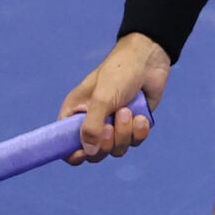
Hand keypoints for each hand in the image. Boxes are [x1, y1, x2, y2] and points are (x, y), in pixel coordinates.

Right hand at [58, 33, 171, 163]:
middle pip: (94, 154)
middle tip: (111, 126)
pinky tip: (141, 116)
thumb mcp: (102, 98)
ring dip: (124, 133)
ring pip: (116, 149)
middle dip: (106, 143)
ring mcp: (114, 125)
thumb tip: (89, 152)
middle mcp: (92, 123)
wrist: (148, 60)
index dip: (74, 154)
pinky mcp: (133, 126)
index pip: (66, 145)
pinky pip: (134, 142)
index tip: (84, 153)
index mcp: (75, 114)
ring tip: (128, 110)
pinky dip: (139, 132)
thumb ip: (92, 127)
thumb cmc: (119, 73)